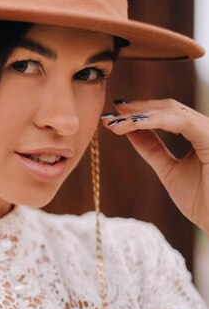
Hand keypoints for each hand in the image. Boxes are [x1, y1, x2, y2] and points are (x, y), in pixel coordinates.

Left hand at [102, 99, 208, 234]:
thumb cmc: (203, 202)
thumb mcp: (169, 171)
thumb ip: (153, 149)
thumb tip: (130, 130)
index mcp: (201, 134)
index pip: (168, 113)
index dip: (141, 112)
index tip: (114, 116)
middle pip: (169, 107)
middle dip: (136, 110)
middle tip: (109, 116)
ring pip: (172, 111)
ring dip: (139, 116)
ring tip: (114, 124)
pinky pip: (181, 121)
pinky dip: (154, 121)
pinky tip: (133, 124)